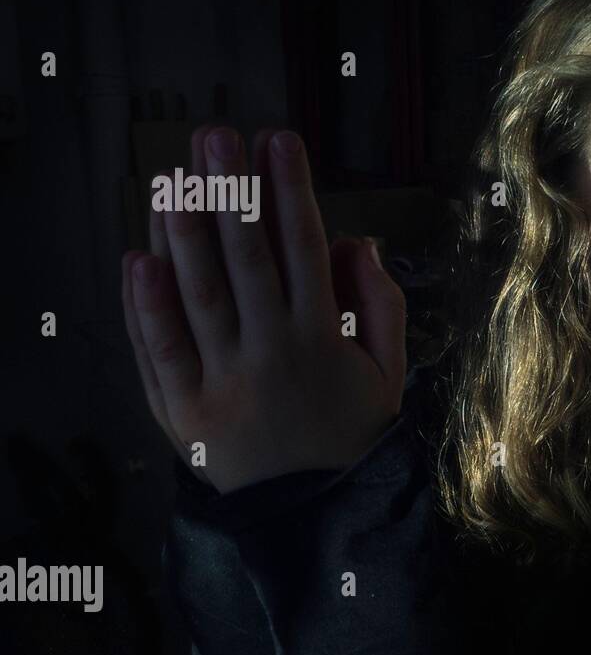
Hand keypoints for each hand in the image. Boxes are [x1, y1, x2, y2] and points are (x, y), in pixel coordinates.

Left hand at [121, 126, 407, 493]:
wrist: (316, 514)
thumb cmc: (352, 434)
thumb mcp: (388, 371)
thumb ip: (380, 304)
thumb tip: (356, 240)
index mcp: (321, 339)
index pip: (302, 249)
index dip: (289, 191)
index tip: (277, 142)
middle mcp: (270, 353)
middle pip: (245, 259)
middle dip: (230, 193)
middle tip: (215, 140)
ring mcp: (223, 382)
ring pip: (198, 295)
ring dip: (184, 233)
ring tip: (174, 180)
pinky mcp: (184, 412)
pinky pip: (159, 352)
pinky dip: (145, 307)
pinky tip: (138, 258)